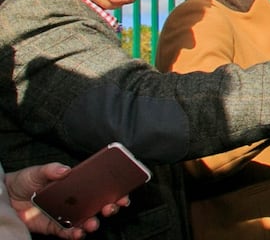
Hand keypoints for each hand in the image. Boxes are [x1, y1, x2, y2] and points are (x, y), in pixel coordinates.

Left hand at [6, 163, 128, 238]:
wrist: (7, 198)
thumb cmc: (26, 181)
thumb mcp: (38, 171)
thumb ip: (51, 170)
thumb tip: (65, 170)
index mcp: (77, 184)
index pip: (101, 186)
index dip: (115, 189)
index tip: (123, 190)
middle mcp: (77, 200)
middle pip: (99, 204)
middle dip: (110, 206)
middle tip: (113, 206)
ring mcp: (68, 214)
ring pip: (87, 220)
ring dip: (94, 222)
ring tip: (93, 222)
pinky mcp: (56, 227)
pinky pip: (69, 232)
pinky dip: (75, 234)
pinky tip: (78, 232)